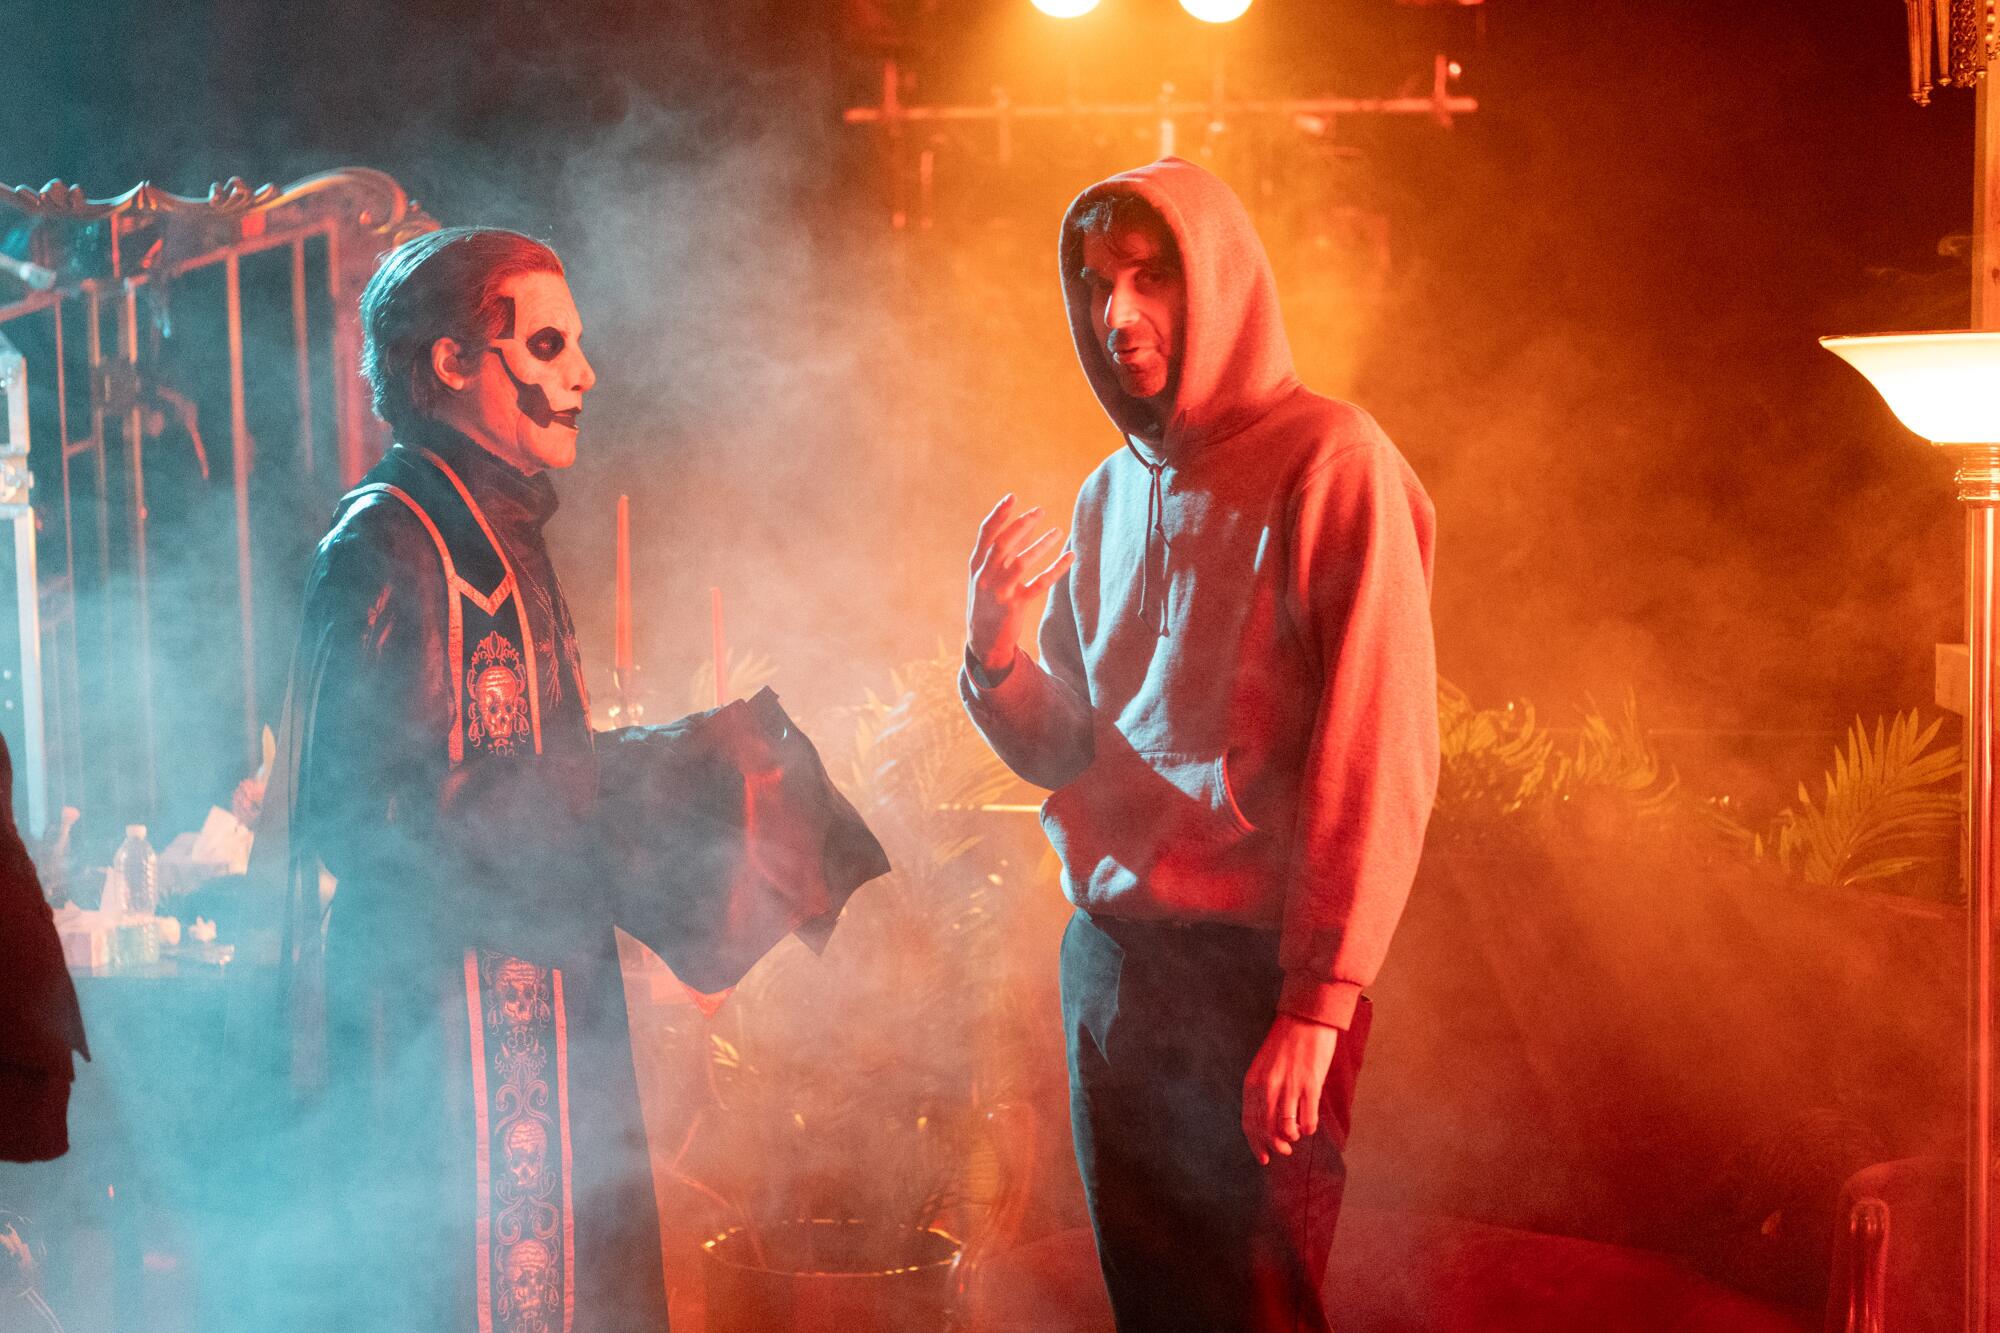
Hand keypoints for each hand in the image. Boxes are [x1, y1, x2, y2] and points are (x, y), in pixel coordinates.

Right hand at [966, 494, 1074, 675]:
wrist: (983, 641)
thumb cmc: (987, 601)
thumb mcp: (987, 575)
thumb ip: (1002, 552)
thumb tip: (1025, 524)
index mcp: (977, 566)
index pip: (986, 534)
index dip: (998, 514)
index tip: (1012, 497)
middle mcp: (985, 576)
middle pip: (1003, 544)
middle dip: (1021, 525)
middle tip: (1040, 511)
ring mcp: (1000, 592)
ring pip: (1021, 562)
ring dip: (1041, 545)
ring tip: (1058, 531)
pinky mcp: (1015, 607)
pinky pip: (1039, 584)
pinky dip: (1056, 569)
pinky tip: (1070, 557)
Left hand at [1242, 1013, 1340, 1164]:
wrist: (1306, 1018)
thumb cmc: (1285, 1042)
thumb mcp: (1263, 1066)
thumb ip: (1262, 1090)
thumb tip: (1266, 1119)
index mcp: (1253, 1081)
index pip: (1249, 1122)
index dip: (1255, 1144)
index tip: (1263, 1157)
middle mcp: (1268, 1086)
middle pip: (1266, 1129)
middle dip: (1274, 1146)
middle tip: (1282, 1151)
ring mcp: (1289, 1086)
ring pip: (1285, 1128)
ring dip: (1291, 1138)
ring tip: (1296, 1136)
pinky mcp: (1310, 1084)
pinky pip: (1307, 1119)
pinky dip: (1308, 1128)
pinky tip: (1309, 1126)